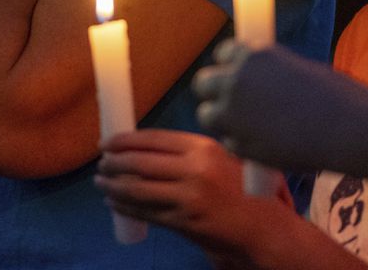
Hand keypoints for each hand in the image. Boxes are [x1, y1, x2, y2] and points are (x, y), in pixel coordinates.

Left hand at [96, 129, 290, 256]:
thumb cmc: (246, 190)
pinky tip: (115, 202)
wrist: (266, 229)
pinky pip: (145, 212)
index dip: (124, 140)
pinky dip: (125, 206)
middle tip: (101, 163)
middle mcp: (194, 170)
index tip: (107, 142)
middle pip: (139, 162)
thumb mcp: (224, 158)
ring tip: (101, 182)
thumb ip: (191, 152)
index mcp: (203, 147)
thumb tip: (146, 147)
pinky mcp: (184, 223)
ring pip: (137, 188)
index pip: (152, 139)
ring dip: (112, 185)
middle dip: (113, 162)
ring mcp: (188, 198)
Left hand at [193, 41, 355, 169]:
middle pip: (203, 82)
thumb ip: (268, 74)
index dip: (230, 65)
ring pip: (206, 114)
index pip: (223, 52)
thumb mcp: (296, 69)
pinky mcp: (241, 143)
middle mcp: (237, 79)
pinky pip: (227, 141)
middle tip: (231, 102)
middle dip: (214, 91)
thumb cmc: (334, 96)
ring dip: (219, 118)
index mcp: (253, 54)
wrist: (350, 128)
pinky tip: (258, 146)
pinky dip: (237, 144)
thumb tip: (256, 84)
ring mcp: (235, 112)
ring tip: (241, 126)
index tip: (237, 74)